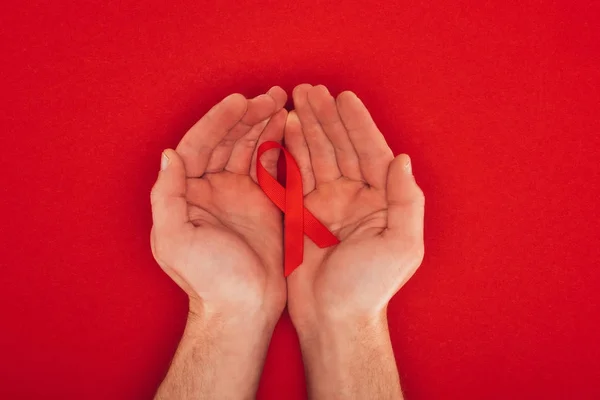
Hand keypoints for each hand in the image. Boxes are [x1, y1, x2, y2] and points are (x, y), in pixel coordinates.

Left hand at [150, 87, 287, 324]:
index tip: (241, 100)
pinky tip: (288, 128)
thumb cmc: (207, 279)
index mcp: (188, 193)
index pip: (200, 145)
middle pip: (227, 141)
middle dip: (248, 116)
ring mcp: (238, 195)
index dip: (218, 120)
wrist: (242, 308)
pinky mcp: (262, 204)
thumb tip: (169, 154)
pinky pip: (269, 167)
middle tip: (273, 95)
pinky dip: (278, 146)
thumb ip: (168, 196)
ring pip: (249, 149)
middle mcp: (212, 189)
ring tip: (283, 103)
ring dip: (264, 124)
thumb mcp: (175, 239)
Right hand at [285, 84, 424, 329]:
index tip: (344, 96)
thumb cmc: (369, 288)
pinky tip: (284, 129)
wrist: (333, 319)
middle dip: (326, 117)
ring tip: (295, 98)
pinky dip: (290, 152)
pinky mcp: (302, 214)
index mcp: (381, 201)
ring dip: (307, 127)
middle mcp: (355, 197)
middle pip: (341, 147)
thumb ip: (406, 201)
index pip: (371, 152)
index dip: (358, 123)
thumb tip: (401, 159)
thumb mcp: (401, 245)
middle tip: (310, 89)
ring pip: (317, 155)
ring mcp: (326, 204)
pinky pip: (296, 175)